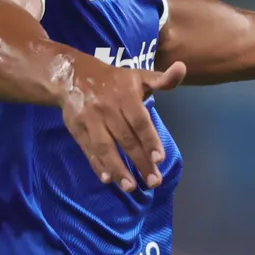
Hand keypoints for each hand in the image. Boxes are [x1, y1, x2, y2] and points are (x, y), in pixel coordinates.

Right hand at [58, 53, 186, 191]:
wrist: (73, 75)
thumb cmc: (114, 81)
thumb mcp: (138, 75)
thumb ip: (161, 79)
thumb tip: (181, 68)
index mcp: (125, 94)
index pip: (139, 121)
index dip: (149, 140)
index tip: (159, 159)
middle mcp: (107, 108)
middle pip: (125, 139)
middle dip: (140, 162)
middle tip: (154, 182)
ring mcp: (90, 120)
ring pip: (105, 147)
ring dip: (117, 168)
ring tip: (131, 187)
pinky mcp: (77, 129)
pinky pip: (89, 150)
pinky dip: (98, 165)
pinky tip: (108, 179)